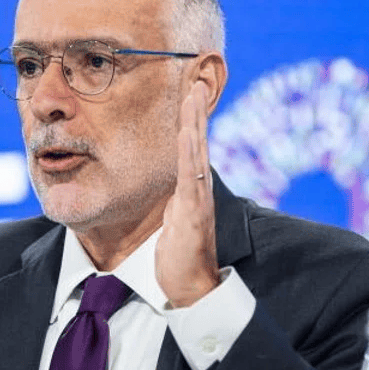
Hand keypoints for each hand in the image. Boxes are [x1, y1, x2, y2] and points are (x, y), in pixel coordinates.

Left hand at [155, 84, 219, 307]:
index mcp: (191, 191)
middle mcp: (198, 191)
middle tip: (195, 81)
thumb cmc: (178, 258)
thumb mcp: (172, 222)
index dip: (190, 121)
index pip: (191, 149)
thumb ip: (174, 203)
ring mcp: (198, 200)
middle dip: (196, 112)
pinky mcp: (194, 213)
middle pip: (197, 144)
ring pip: (195, 154)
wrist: (189, 288)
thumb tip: (170, 189)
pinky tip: (189, 134)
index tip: (189, 94)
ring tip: (193, 96)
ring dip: (194, 124)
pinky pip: (191, 178)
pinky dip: (190, 154)